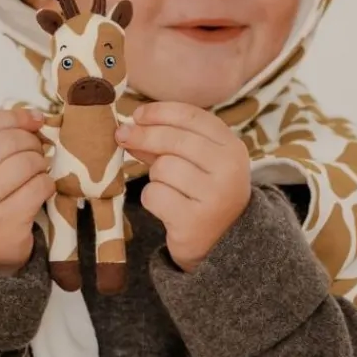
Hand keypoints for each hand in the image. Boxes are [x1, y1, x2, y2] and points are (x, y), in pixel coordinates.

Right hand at [0, 108, 54, 275]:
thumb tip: (35, 116)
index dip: (16, 117)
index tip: (35, 121)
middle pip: (8, 142)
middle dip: (31, 142)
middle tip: (37, 152)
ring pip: (25, 163)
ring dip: (40, 163)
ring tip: (37, 172)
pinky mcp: (6, 222)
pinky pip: (38, 188)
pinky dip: (47, 184)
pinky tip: (41, 189)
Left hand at [116, 102, 250, 272]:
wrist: (223, 244)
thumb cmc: (204, 194)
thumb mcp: (197, 163)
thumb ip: (167, 143)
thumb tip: (128, 128)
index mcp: (233, 148)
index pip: (193, 117)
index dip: (160, 112)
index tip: (137, 114)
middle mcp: (228, 170)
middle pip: (174, 139)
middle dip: (144, 135)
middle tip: (123, 137)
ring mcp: (214, 197)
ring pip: (162, 168)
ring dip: (155, 177)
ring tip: (168, 189)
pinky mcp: (193, 221)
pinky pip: (154, 195)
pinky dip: (152, 199)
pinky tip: (166, 208)